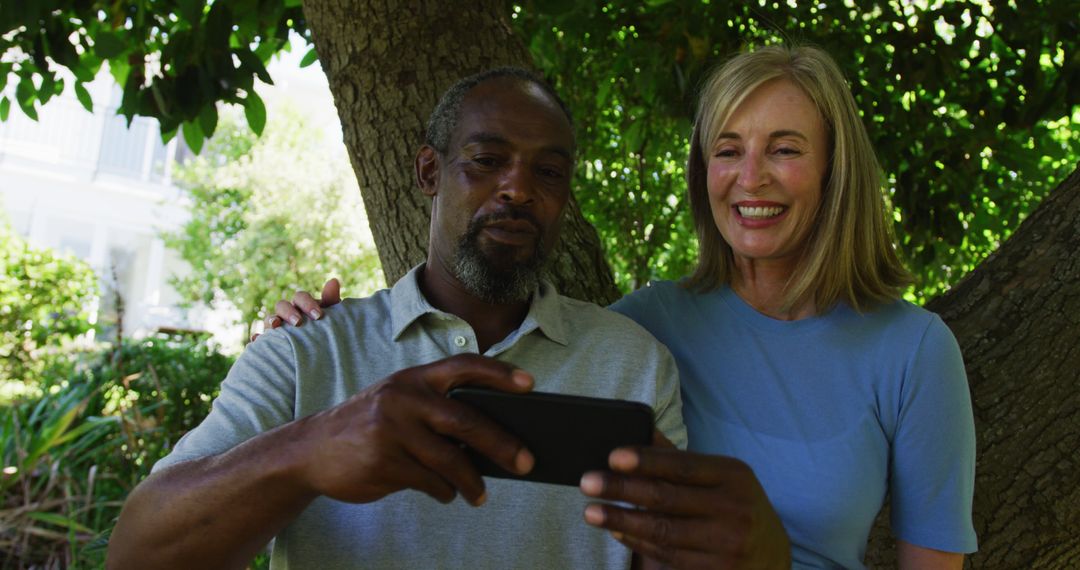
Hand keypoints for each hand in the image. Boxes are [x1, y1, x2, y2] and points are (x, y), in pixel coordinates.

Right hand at [250, 278, 341, 340]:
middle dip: (289, 312)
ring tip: (276, 327)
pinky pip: (260, 338)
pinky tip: (255, 341)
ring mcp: (276, 326)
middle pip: (282, 305)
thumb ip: (331, 299)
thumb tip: (333, 280)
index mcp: (301, 304)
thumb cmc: (325, 326)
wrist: (322, 346)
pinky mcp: (270, 340)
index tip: (319, 316)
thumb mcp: (331, 315)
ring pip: (269, 319)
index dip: (307, 304)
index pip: (300, 297)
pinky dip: (257, 338)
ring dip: (271, 321)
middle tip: (299, 322)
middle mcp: (287, 312)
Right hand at [292, 354, 535, 506]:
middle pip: (466, 420)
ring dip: (472, 481)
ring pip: (450, 459)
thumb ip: (435, 409)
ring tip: (481, 494)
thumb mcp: (398, 402)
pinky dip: (444, 491)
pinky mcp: (383, 463)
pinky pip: (429, 481)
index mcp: (413, 378)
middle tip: (526, 461)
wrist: (311, 449)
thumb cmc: (369, 424)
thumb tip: (489, 436)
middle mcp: (403, 399)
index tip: (529, 385)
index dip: (499, 373)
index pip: (463, 366)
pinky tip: (447, 494)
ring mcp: (392, 431)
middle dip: (502, 443)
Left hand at [580, 433, 789, 568]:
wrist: (772, 556)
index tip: (613, 457)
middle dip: (622, 490)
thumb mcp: (721, 477)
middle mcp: (734, 509)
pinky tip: (617, 532)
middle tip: (588, 482)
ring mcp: (727, 544)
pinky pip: (668, 557)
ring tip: (592, 512)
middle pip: (667, 498)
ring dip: (621, 521)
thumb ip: (680, 459)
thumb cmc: (736, 506)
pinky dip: (638, 544)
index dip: (646, 461)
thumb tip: (640, 431)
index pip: (682, 466)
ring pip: (663, 531)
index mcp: (733, 476)